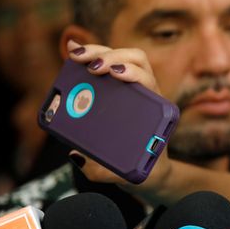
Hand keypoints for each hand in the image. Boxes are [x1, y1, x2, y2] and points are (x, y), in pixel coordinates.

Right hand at [65, 40, 168, 187]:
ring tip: (75, 55)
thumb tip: (77, 155)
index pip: (148, 80)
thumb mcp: (125, 177)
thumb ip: (103, 173)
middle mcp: (149, 94)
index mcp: (156, 111)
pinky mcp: (120, 89)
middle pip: (136, 60)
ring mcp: (135, 88)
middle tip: (90, 66)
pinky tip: (73, 53)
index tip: (115, 75)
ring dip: (99, 51)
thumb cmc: (142, 170)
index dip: (132, 72)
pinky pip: (108, 65)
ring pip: (122, 57)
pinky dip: (91, 55)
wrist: (153, 170)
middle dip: (112, 56)